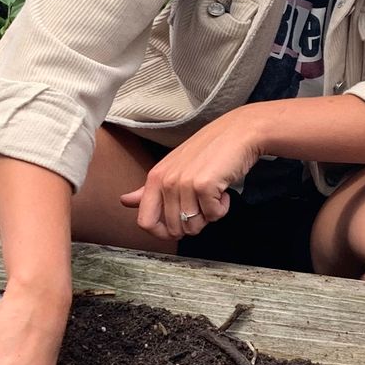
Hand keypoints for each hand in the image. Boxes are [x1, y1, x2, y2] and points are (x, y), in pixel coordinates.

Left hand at [120, 107, 262, 241]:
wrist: (239, 132)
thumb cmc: (209, 149)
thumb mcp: (173, 167)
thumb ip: (148, 189)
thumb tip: (125, 201)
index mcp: (155, 178)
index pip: (145, 222)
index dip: (162, 233)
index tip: (176, 229)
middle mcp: (166, 181)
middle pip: (173, 229)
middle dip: (192, 225)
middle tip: (202, 204)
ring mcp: (184, 183)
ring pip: (194, 226)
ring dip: (208, 216)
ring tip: (213, 195)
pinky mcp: (205, 186)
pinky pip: (214, 216)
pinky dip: (223, 208)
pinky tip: (223, 191)